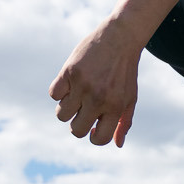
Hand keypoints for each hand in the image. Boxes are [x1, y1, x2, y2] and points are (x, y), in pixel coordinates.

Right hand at [48, 20, 141, 146]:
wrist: (120, 38)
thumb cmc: (125, 72)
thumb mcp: (130, 98)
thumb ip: (124, 122)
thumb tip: (117, 144)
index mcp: (115, 107)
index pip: (99, 139)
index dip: (94, 137)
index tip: (94, 128)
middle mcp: (98, 98)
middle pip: (76, 130)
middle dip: (78, 124)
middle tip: (83, 111)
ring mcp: (82, 85)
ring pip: (61, 114)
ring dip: (67, 108)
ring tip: (76, 96)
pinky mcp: (69, 72)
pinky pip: (53, 94)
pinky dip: (59, 91)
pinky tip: (70, 84)